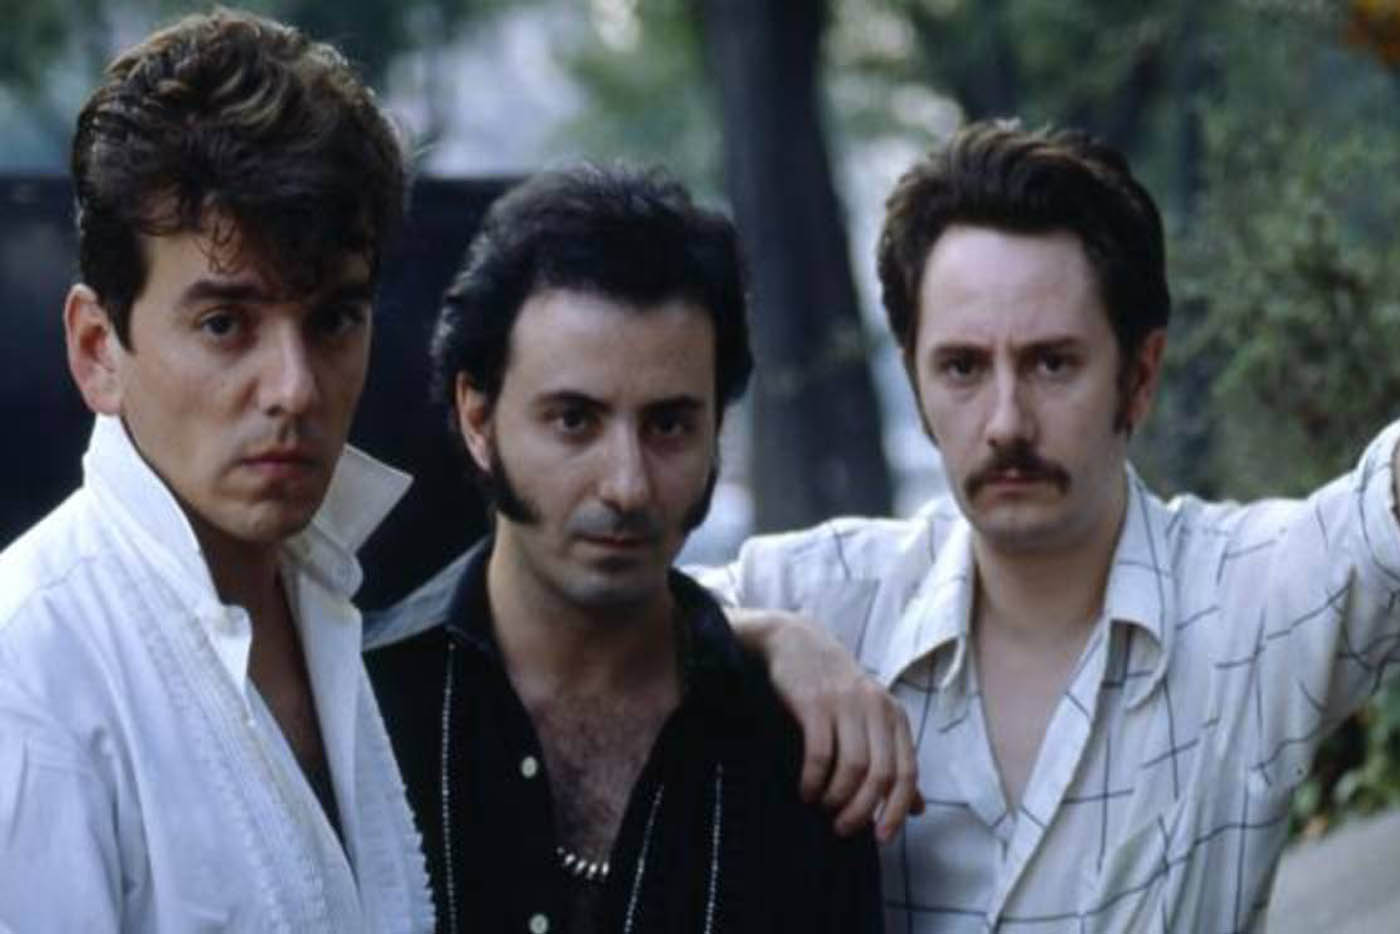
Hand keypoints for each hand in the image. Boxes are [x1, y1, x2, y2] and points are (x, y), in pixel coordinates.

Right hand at [732, 608, 923, 841]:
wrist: (795, 642)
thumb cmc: (833, 688)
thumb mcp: (870, 718)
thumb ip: (893, 760)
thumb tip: (917, 808)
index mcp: (894, 715)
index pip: (907, 773)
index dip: (896, 810)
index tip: (881, 839)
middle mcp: (875, 708)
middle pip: (881, 775)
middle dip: (863, 810)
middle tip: (842, 828)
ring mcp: (845, 703)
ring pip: (853, 767)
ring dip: (836, 798)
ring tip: (822, 807)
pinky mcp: (815, 702)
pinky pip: (820, 753)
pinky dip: (813, 780)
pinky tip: (805, 790)